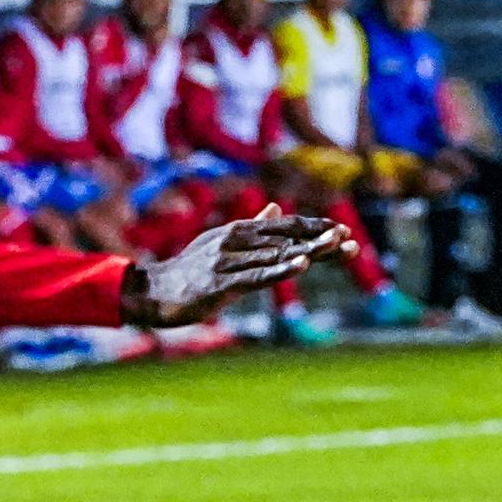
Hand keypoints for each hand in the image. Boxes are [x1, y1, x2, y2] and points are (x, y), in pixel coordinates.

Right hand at [120, 209, 347, 327]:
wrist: (152, 292)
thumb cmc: (190, 270)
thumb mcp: (221, 242)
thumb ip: (252, 228)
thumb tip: (276, 209)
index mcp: (239, 232)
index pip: (284, 228)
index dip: (313, 228)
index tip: (342, 231)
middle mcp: (235, 240)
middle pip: (285, 239)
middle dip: (319, 238)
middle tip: (349, 236)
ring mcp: (228, 261)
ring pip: (276, 255)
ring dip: (308, 250)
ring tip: (335, 244)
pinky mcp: (221, 284)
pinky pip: (257, 276)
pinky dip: (281, 270)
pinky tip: (302, 265)